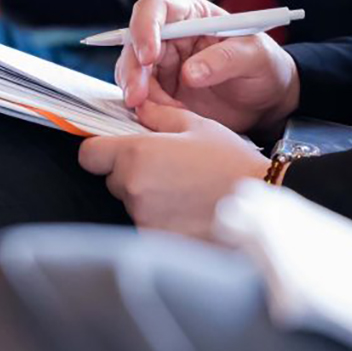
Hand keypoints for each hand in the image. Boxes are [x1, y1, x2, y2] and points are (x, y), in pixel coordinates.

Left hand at [79, 103, 268, 239]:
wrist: (262, 204)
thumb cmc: (232, 163)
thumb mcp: (198, 126)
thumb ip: (160, 116)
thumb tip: (140, 109)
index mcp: (138, 154)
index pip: (89, 155)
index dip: (101, 150)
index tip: (115, 150)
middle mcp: (134, 188)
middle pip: (112, 179)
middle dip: (132, 173)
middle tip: (166, 169)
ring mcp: (143, 218)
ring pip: (130, 203)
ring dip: (147, 197)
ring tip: (183, 190)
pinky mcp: (155, 241)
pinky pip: (146, 224)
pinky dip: (160, 219)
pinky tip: (186, 210)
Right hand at [116, 0, 299, 133]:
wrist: (266, 102)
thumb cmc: (264, 68)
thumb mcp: (256, 57)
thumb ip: (225, 60)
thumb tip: (189, 73)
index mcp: (193, 15)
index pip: (157, 8)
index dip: (146, 27)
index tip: (148, 56)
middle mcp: (171, 36)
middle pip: (134, 43)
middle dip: (132, 70)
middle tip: (138, 97)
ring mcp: (163, 65)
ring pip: (132, 72)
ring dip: (137, 93)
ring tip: (158, 113)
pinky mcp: (161, 91)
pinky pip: (142, 98)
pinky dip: (147, 110)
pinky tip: (164, 119)